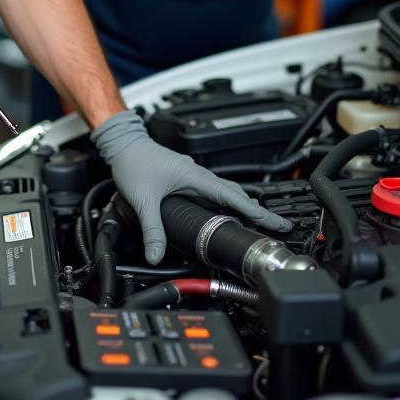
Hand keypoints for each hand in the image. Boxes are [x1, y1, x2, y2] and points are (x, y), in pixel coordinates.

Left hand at [91, 110, 291, 264]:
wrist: (124, 144)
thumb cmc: (134, 162)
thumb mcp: (144, 199)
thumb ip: (152, 230)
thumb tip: (156, 255)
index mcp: (195, 177)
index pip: (233, 196)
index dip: (256, 210)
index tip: (276, 221)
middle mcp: (198, 175)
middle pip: (235, 194)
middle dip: (257, 210)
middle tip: (276, 224)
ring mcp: (192, 175)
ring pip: (224, 191)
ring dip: (242, 205)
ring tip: (257, 220)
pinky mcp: (185, 177)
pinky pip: (212, 191)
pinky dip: (226, 202)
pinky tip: (225, 211)